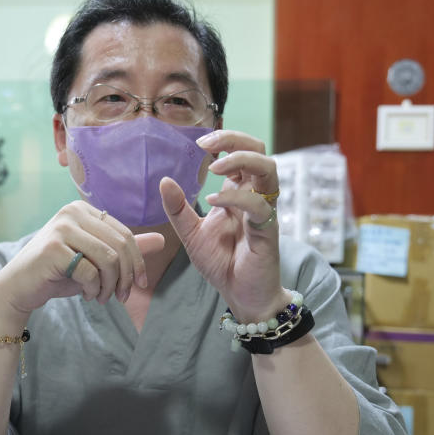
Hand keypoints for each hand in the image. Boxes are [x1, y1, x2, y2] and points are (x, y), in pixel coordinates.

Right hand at [0, 201, 165, 316]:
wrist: (19, 287)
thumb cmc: (58, 272)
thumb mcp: (94, 260)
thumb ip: (124, 249)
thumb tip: (162, 240)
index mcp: (83, 210)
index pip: (125, 234)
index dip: (137, 263)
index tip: (140, 286)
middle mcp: (72, 213)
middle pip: (120, 246)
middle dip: (126, 277)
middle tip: (121, 297)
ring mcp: (61, 228)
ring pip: (108, 259)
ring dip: (111, 285)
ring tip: (103, 297)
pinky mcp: (53, 249)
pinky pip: (89, 272)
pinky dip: (94, 289)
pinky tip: (87, 295)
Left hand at [159, 129, 284, 321]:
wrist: (241, 295)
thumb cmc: (222, 263)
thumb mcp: (191, 234)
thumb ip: (178, 210)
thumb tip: (164, 180)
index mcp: (238, 193)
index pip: (241, 153)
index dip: (226, 140)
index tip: (199, 142)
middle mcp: (254, 197)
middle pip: (260, 151)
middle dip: (236, 139)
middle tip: (207, 144)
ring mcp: (264, 212)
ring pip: (268, 170)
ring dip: (242, 160)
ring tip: (214, 166)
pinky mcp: (268, 231)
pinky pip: (259, 206)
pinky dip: (237, 198)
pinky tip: (213, 202)